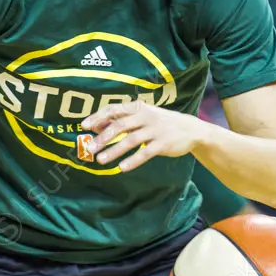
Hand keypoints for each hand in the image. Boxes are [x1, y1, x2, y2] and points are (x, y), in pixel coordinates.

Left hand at [82, 102, 204, 171]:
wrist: (191, 129)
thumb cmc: (162, 123)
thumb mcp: (144, 116)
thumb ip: (123, 120)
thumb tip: (97, 126)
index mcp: (138, 107)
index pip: (114, 109)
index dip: (98, 117)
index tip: (84, 126)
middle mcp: (145, 116)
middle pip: (120, 126)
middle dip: (103, 138)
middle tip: (89, 148)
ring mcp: (155, 130)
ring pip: (130, 140)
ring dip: (114, 150)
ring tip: (101, 160)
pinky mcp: (163, 144)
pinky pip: (145, 153)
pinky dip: (133, 160)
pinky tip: (122, 167)